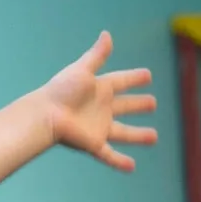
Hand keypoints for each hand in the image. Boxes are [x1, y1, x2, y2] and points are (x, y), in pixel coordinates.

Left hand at [40, 32, 157, 171]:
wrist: (45, 115)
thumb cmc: (62, 91)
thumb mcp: (82, 70)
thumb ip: (97, 55)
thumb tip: (107, 34)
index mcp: (99, 88)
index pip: (121, 81)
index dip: (134, 78)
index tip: (148, 75)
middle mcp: (101, 108)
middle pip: (125, 106)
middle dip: (138, 104)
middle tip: (153, 103)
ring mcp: (98, 127)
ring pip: (123, 132)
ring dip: (138, 135)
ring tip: (154, 137)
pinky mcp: (93, 143)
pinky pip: (110, 154)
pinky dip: (120, 162)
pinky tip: (132, 167)